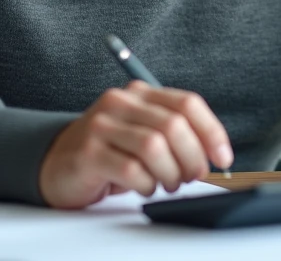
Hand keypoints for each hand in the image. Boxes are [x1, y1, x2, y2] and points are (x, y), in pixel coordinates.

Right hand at [39, 81, 233, 208]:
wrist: (58, 163)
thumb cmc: (110, 152)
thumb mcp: (142, 133)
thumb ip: (175, 134)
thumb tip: (215, 155)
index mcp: (140, 93)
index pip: (188, 103)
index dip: (211, 132)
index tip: (223, 158)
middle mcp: (120, 102)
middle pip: (174, 125)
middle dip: (192, 158)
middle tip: (192, 177)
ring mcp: (102, 125)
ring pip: (154, 147)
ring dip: (170, 173)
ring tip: (167, 183)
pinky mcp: (88, 152)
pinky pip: (131, 170)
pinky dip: (147, 184)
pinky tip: (145, 187)